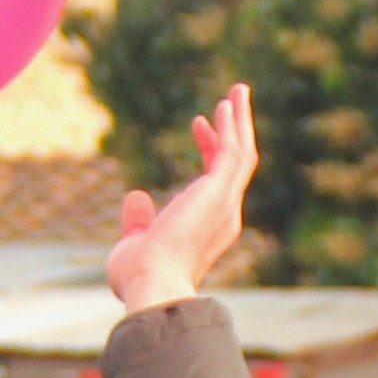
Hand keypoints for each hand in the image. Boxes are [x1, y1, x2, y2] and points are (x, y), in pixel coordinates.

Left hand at [107, 85, 258, 314]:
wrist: (152, 287)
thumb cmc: (141, 276)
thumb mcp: (135, 241)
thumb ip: (137, 219)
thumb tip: (136, 196)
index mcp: (210, 228)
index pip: (218, 180)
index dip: (211, 149)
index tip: (198, 125)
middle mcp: (225, 215)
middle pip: (239, 163)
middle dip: (237, 129)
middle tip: (233, 100)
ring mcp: (225, 204)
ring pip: (243, 153)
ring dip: (240, 120)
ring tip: (238, 90)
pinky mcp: (219, 192)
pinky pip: (233, 152)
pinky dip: (232, 127)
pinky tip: (225, 105)